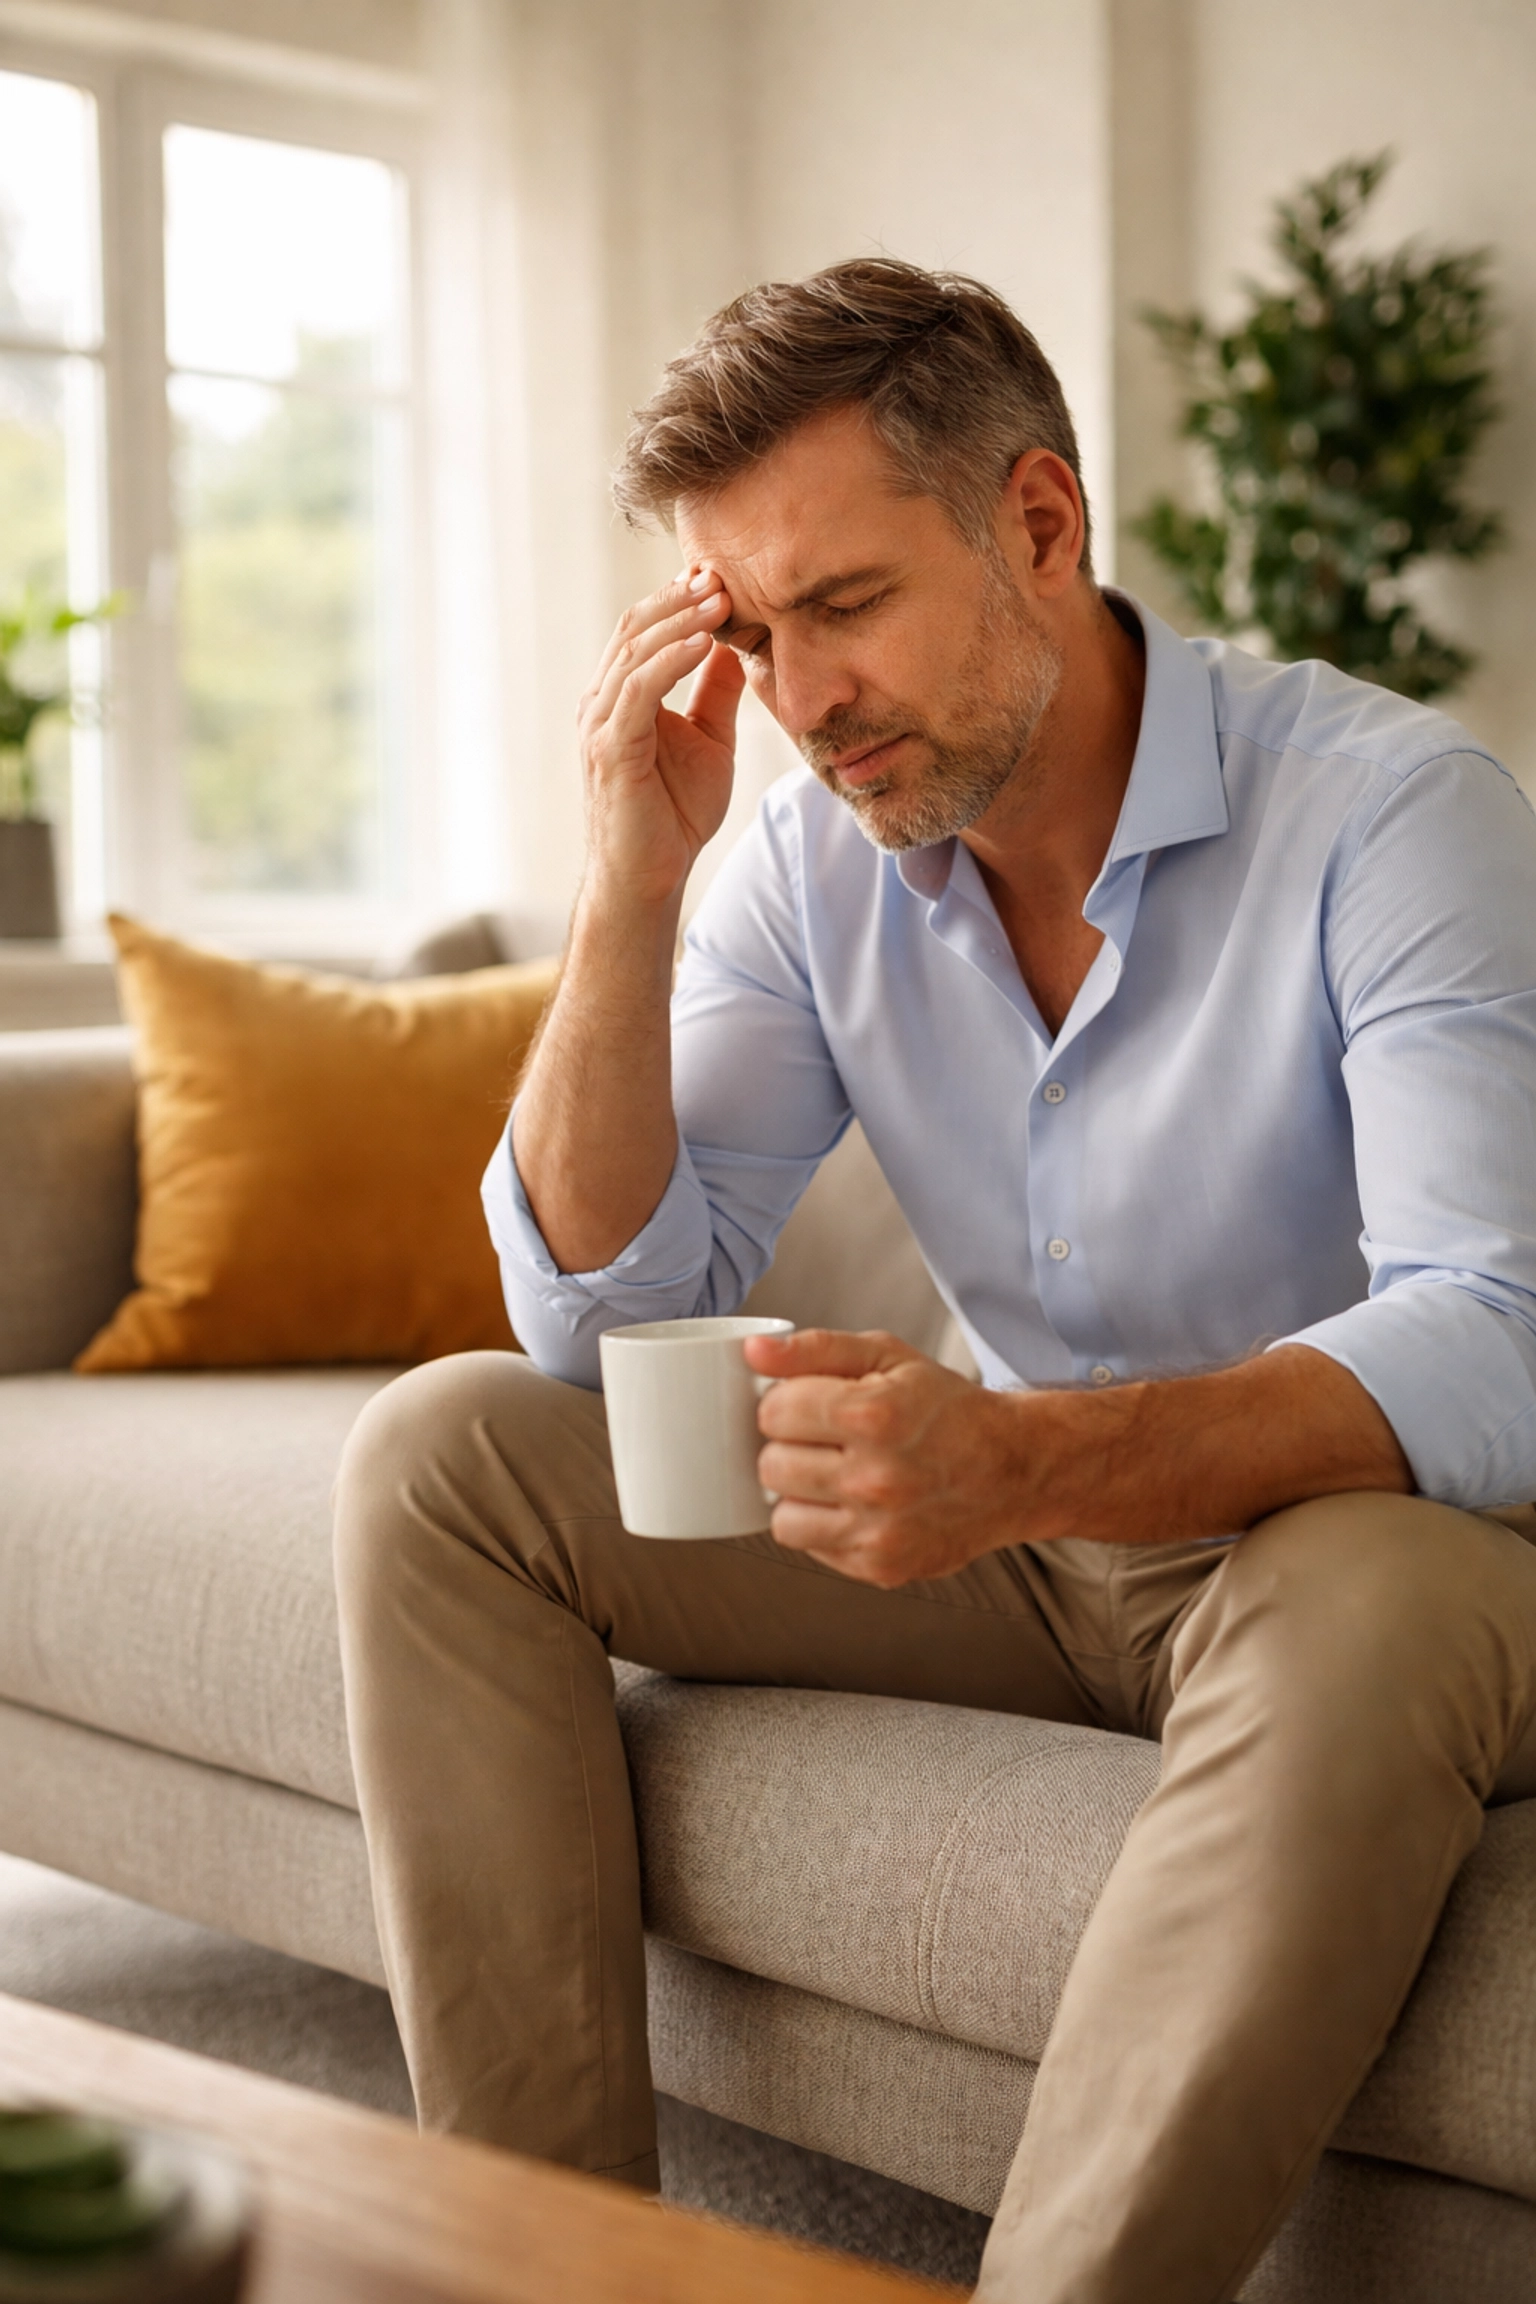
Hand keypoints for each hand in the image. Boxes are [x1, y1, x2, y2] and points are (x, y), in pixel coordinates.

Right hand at [577, 569, 744, 906]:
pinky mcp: (610, 748)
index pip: (644, 630)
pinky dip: (671, 661)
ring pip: (635, 652)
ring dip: (679, 621)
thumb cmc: (675, 816)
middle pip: (635, 628)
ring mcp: (600, 723)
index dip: (678, 598)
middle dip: (679, 597)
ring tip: (719, 598)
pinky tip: (704, 642)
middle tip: (721, 573)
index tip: (721, 574)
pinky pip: (639, 691)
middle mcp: (601, 702)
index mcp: (621, 696)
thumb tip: (736, 645)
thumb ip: (715, 693)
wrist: (650, 877)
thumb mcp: (710, 741)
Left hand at [747, 1328, 1023, 1586]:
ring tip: (835, 1473)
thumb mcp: (888, 1356)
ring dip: (799, 1493)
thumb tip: (754, 1352)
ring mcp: (878, 1531)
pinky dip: (824, 1524)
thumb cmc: (947, 1409)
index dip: (785, 1403)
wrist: (1012, 1470)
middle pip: (771, 1465)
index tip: (809, 1404)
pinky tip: (855, 1504)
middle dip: (789, 1447)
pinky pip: (812, 1547)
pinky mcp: (881, 1567)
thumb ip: (816, 1349)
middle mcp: (875, 1478)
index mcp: (874, 1415)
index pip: (773, 1412)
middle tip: (824, 1439)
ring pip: (781, 1516)